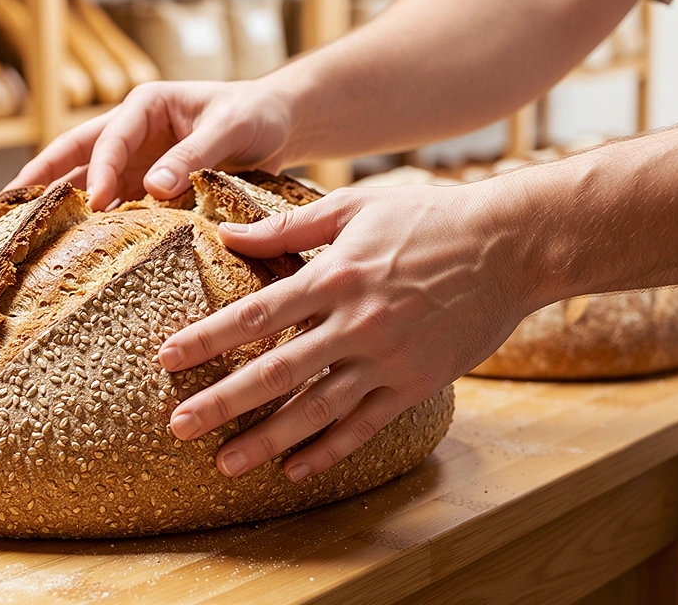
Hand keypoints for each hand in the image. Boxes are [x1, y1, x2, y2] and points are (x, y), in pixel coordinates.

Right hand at [7, 80, 294, 209]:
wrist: (277, 125)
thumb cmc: (255, 117)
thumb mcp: (231, 129)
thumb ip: (194, 155)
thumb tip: (153, 188)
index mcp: (146, 105)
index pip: (110, 137)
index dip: (98, 170)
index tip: (95, 203)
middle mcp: (131, 130)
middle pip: (75, 154)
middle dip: (41, 177)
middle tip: (6, 207)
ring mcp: (135, 159)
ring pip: (87, 180)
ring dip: (62, 204)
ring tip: (26, 234)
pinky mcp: (145, 185)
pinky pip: (114, 203)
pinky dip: (95, 222)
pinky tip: (76, 247)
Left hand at [157, 180, 545, 482]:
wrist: (509, 246)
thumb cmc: (427, 218)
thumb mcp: (354, 207)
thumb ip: (288, 227)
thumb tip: (227, 233)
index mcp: (335, 276)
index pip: (255, 314)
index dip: (207, 338)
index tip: (167, 358)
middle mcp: (356, 322)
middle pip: (276, 371)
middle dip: (223, 402)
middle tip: (178, 427)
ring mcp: (388, 359)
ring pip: (316, 409)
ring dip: (267, 440)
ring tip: (225, 464)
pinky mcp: (416, 383)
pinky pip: (365, 425)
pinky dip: (329, 450)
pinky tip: (295, 471)